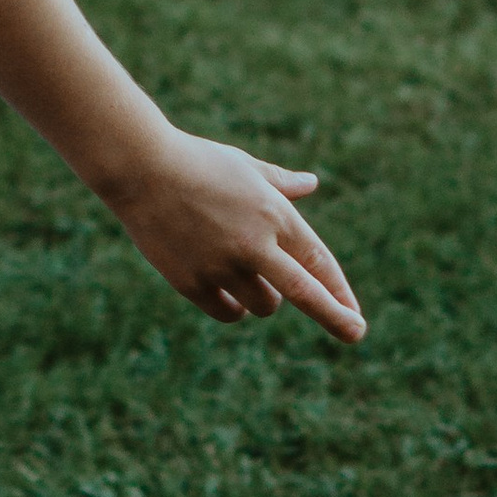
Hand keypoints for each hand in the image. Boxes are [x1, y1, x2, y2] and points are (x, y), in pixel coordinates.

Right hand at [95, 126, 365, 343]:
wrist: (139, 168)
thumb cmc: (195, 161)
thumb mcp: (244, 166)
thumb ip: (280, 182)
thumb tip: (312, 183)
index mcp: (273, 213)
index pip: (319, 261)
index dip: (340, 291)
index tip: (356, 316)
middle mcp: (254, 243)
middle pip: (305, 294)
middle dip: (336, 317)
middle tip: (355, 335)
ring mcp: (222, 265)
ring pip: (264, 305)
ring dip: (265, 299)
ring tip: (251, 278)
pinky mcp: (192, 282)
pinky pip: (228, 311)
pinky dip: (234, 306)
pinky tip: (229, 294)